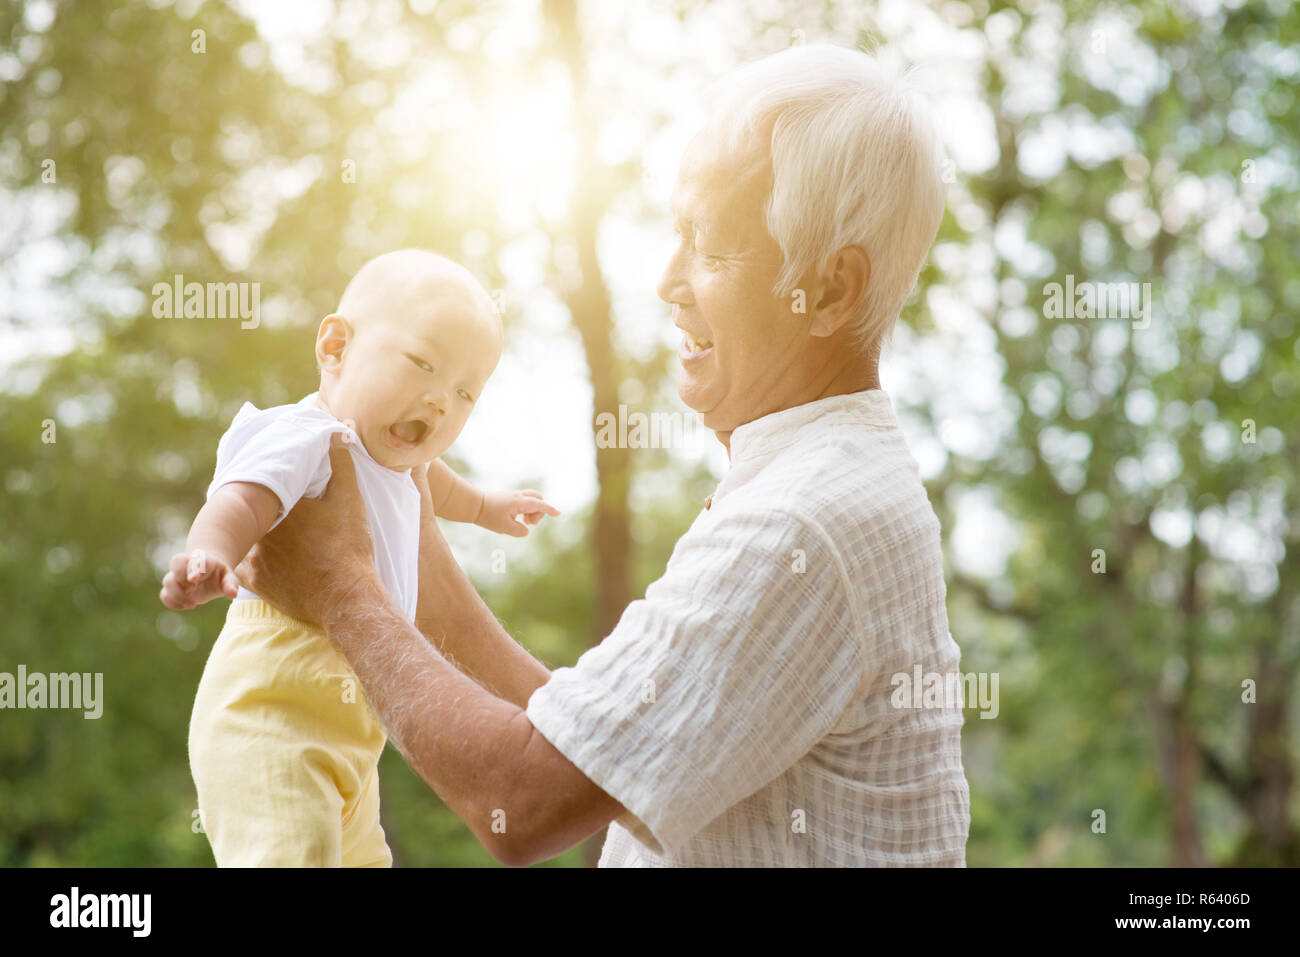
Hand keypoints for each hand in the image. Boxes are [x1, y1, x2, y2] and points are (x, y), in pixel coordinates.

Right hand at [160, 549, 238, 609]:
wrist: (209, 572)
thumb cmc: (219, 574)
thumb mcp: (229, 577)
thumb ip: (231, 584)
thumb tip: (233, 594)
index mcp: (202, 560)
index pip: (194, 560)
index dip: (192, 569)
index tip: (194, 579)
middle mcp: (186, 565)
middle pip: (175, 563)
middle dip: (182, 579)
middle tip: (194, 589)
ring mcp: (177, 576)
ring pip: (167, 581)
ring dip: (177, 595)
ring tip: (193, 603)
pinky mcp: (173, 589)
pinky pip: (164, 595)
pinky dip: (172, 603)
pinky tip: (186, 606)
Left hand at [235, 434, 381, 626]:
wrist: (345, 596)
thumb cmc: (348, 546)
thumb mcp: (349, 499)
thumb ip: (341, 462)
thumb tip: (340, 429)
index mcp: (277, 503)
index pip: (259, 485)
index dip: (262, 482)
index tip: (266, 479)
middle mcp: (256, 527)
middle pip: (246, 511)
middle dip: (254, 508)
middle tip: (269, 506)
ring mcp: (251, 555)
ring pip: (242, 537)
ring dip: (249, 533)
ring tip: (265, 532)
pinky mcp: (252, 581)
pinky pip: (240, 565)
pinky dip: (247, 559)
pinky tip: (261, 557)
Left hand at [475, 489, 559, 537]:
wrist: (473, 504)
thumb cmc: (488, 515)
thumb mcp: (505, 528)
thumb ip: (519, 531)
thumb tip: (526, 530)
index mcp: (519, 502)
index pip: (539, 505)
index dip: (549, 510)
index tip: (558, 513)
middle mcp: (518, 496)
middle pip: (538, 499)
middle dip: (539, 511)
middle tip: (530, 523)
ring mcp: (513, 495)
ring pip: (531, 499)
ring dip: (532, 510)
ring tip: (524, 521)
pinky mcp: (508, 497)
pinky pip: (523, 500)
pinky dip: (525, 508)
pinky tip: (517, 517)